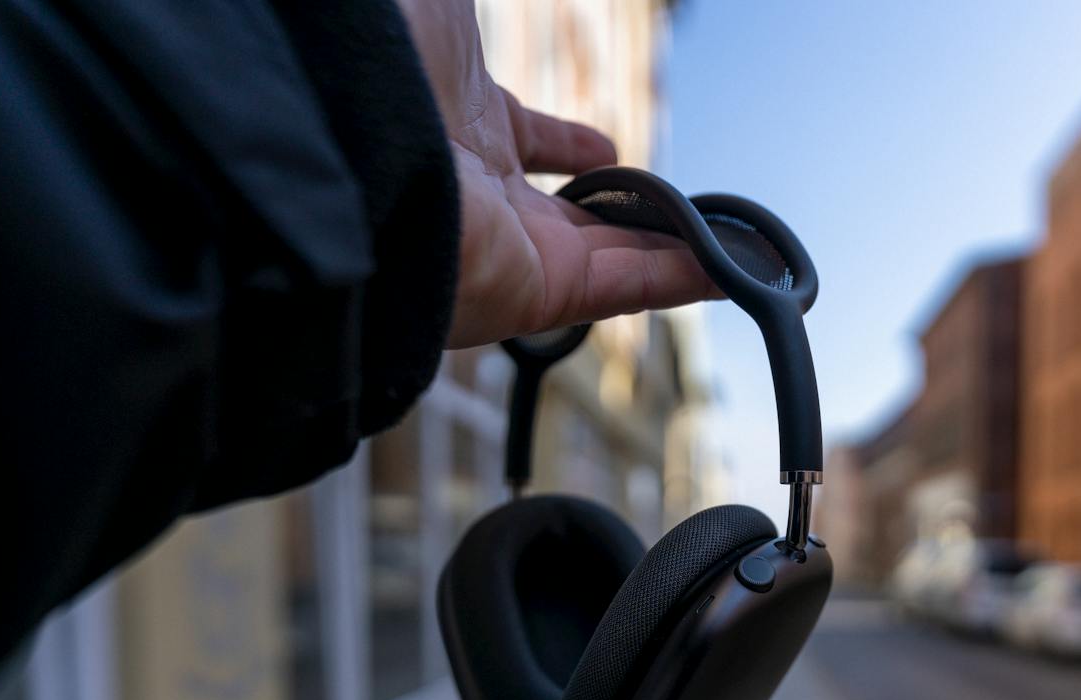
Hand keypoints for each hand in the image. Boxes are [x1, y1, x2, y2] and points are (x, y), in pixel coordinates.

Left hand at [396, 0, 715, 348]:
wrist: (338, 131)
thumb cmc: (377, 59)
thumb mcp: (439, 7)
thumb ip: (473, 13)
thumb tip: (475, 8)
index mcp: (451, 123)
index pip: (518, 141)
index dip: (565, 144)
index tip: (606, 148)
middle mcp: (480, 193)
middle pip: (572, 213)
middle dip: (630, 212)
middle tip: (685, 211)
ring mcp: (509, 247)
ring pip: (613, 256)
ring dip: (679, 251)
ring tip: (742, 248)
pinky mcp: (534, 291)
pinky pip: (626, 287)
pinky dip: (685, 278)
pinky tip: (736, 267)